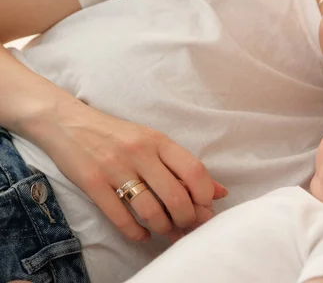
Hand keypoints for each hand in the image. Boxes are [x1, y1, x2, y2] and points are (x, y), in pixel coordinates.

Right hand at [35, 103, 226, 241]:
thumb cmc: (118, 135)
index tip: (204, 207)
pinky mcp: (92, 183)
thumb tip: (219, 192)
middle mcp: (140, 153)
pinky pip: (120, 217)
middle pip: (175, 196)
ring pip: (150, 210)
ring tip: (165, 231)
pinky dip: (135, 233)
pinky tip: (142, 235)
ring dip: (163, 228)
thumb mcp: (153, 142)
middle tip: (186, 226)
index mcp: (159, 141)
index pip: (194, 170)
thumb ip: (184, 166)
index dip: (204, 195)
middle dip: (186, 219)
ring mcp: (115, 168)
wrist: (68, 123)